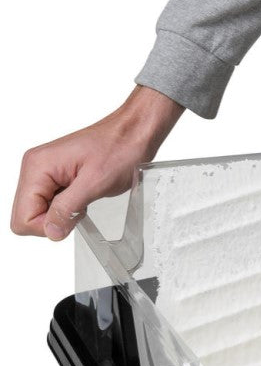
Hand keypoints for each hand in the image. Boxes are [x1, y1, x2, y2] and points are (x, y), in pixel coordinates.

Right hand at [10, 86, 183, 240]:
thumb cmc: (119, 149)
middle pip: (27, 216)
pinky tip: (84, 195)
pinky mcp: (56, 176)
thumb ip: (68, 209)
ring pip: (40, 211)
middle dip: (54, 220)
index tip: (71, 217)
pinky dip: (68, 206)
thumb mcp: (94, 184)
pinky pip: (52, 203)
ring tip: (84, 197)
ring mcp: (44, 172)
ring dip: (63, 213)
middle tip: (79, 206)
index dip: (48, 226)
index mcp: (37, 167)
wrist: (133, 133)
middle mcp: (35, 168)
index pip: (22, 217)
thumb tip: (50, 232)